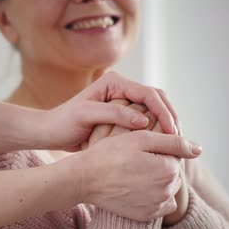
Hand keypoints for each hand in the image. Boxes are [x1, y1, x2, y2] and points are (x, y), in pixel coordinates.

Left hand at [39, 71, 178, 150]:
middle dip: (170, 117)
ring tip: (174, 144)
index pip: (149, 93)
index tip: (172, 132)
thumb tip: (144, 121)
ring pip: (154, 109)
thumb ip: (114, 114)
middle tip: (179, 139)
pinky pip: (145, 120)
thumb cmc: (63, 123)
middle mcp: (121, 88)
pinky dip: (155, 131)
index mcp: (114, 82)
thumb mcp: (87, 116)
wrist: (49, 132)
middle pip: (156, 98)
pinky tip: (161, 146)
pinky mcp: (121, 114)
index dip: (164, 112)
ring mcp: (122, 100)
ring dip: (166, 124)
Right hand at [83, 99, 189, 224]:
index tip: (138, 149)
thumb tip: (199, 149)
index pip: (175, 155)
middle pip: (171, 172)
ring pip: (166, 188)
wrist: (84, 179)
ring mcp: (156, 205)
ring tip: (132, 173)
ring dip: (155, 180)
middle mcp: (167, 190)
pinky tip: (135, 188)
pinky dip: (152, 196)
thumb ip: (174, 142)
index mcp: (169, 169)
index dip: (157, 149)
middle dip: (159, 165)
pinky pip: (159, 204)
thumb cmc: (110, 154)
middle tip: (133, 160)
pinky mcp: (145, 216)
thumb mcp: (141, 139)